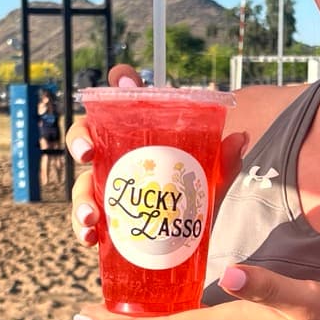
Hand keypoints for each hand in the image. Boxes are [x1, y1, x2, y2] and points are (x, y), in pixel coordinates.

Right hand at [68, 67, 247, 247]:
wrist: (196, 232)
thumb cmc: (197, 190)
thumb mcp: (214, 176)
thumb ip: (224, 160)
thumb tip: (239, 138)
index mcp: (141, 132)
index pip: (126, 98)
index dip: (121, 81)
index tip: (124, 81)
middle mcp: (117, 153)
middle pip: (87, 135)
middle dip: (79, 139)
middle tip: (88, 153)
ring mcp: (109, 185)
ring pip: (83, 184)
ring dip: (80, 198)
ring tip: (91, 216)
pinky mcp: (107, 216)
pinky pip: (88, 219)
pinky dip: (84, 229)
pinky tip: (92, 238)